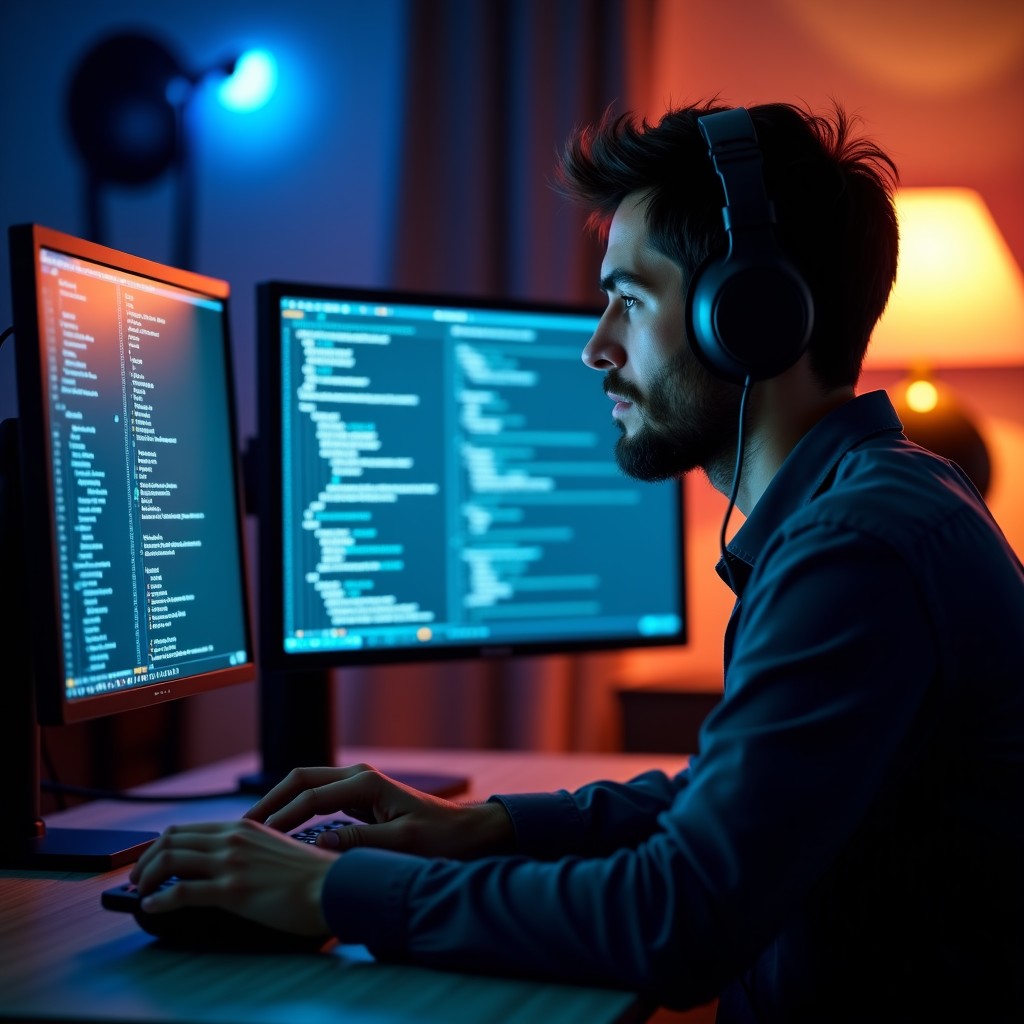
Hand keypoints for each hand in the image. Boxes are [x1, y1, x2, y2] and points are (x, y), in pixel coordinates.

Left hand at [128, 819, 335, 935]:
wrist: (332, 887)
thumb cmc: (311, 875)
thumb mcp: (276, 848)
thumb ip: (250, 848)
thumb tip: (226, 860)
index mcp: (243, 828)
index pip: (187, 829)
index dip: (160, 845)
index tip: (150, 860)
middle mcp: (233, 840)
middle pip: (171, 840)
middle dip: (145, 859)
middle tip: (136, 877)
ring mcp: (232, 864)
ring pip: (170, 860)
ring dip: (146, 876)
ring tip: (139, 890)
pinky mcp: (232, 891)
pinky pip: (182, 892)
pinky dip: (159, 900)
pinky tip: (152, 906)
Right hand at [243, 763, 514, 858]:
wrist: (466, 831)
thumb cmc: (440, 837)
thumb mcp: (401, 844)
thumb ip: (358, 844)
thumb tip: (317, 846)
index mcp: (366, 782)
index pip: (310, 795)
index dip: (281, 816)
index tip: (257, 837)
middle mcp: (359, 776)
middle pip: (301, 779)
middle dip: (271, 801)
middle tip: (242, 828)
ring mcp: (358, 784)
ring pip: (307, 786)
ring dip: (281, 804)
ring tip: (254, 830)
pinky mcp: (359, 797)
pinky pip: (319, 799)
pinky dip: (296, 810)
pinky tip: (283, 831)